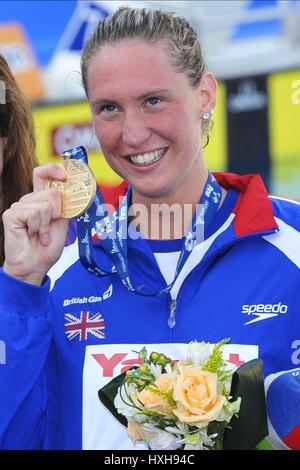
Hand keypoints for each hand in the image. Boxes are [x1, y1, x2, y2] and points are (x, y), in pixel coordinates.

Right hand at [2, 164, 68, 284]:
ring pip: (44, 204)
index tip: (63, 175)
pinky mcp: (11, 215)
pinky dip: (38, 227)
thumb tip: (72, 191)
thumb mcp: (62, 223)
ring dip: (46, 224)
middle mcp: (28, 200)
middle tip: (50, 228)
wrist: (36, 265)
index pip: (42, 174)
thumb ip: (65, 206)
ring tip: (41, 234)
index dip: (52, 170)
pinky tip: (32, 234)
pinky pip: (33, 213)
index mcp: (41, 200)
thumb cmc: (47, 247)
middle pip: (51, 192)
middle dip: (57, 212)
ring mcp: (18, 206)